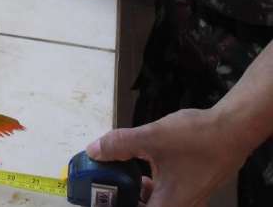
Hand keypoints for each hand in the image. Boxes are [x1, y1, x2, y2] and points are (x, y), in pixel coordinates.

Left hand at [86, 109, 250, 206]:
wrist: (233, 129)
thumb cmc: (197, 138)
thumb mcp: (151, 138)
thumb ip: (119, 145)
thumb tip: (94, 151)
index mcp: (169, 205)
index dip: (115, 205)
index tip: (101, 195)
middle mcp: (181, 206)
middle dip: (124, 197)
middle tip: (106, 183)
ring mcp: (188, 198)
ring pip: (155, 202)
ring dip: (136, 191)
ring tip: (120, 175)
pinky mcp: (192, 187)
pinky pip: (165, 193)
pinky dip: (150, 184)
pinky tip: (144, 167)